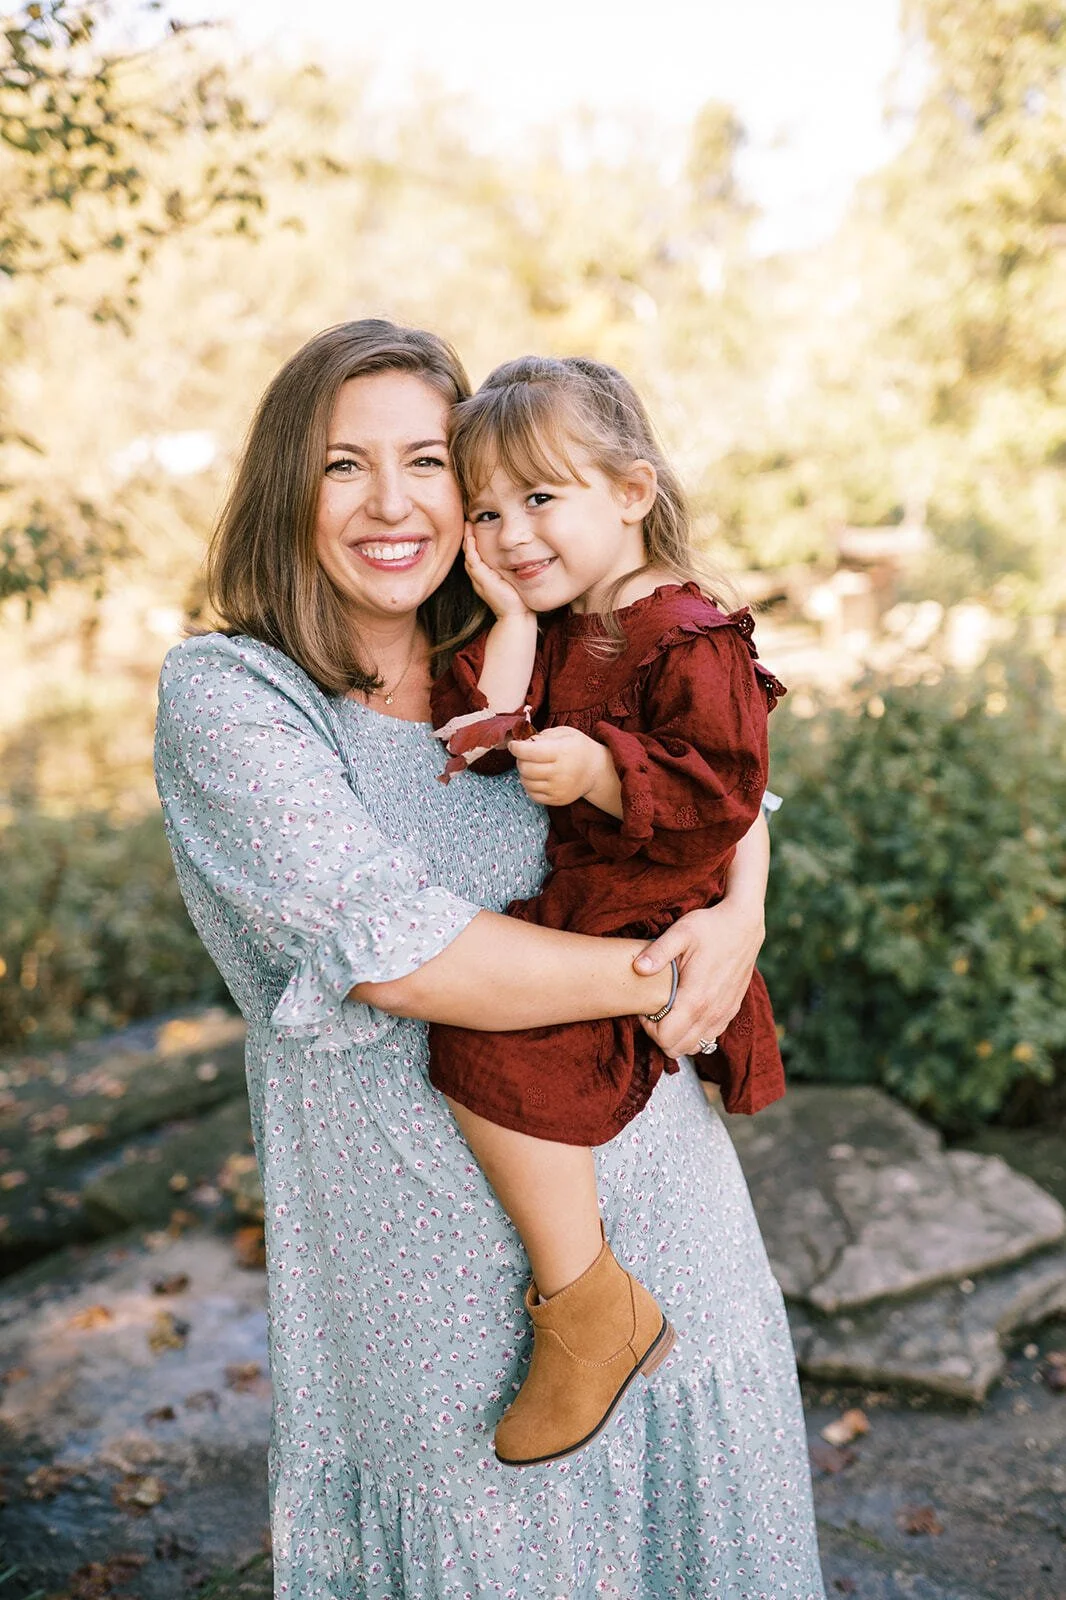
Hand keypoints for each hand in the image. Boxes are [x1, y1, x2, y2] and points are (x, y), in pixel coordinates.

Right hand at [464, 527, 531, 619]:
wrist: (516, 614)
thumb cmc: (515, 597)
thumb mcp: (510, 577)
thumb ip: (509, 567)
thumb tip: (519, 554)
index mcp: (483, 575)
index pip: (475, 554)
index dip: (473, 540)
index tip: (475, 526)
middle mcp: (478, 576)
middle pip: (469, 553)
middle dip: (467, 537)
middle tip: (467, 521)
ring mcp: (478, 578)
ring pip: (468, 556)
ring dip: (467, 540)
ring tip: (467, 526)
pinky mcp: (482, 580)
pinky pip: (473, 562)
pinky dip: (471, 550)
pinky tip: (471, 540)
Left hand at [510, 726, 608, 807]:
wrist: (596, 771)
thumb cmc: (577, 748)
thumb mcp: (564, 733)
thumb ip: (543, 735)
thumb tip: (523, 743)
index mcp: (562, 752)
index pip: (529, 752)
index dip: (516, 748)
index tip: (513, 745)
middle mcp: (560, 772)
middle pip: (525, 768)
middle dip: (520, 760)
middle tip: (525, 755)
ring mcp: (558, 789)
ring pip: (526, 782)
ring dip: (524, 773)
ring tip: (533, 766)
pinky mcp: (557, 800)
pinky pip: (532, 794)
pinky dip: (530, 785)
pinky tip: (537, 777)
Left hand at [633, 900, 764, 1058]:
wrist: (744, 924)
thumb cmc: (711, 927)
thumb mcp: (681, 933)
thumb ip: (657, 952)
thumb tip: (637, 968)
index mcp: (696, 999)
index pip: (665, 1037)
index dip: (648, 1028)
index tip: (645, 1008)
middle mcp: (712, 1013)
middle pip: (677, 1048)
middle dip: (660, 1035)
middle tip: (654, 1011)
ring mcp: (724, 1014)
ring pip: (694, 1047)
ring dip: (678, 1036)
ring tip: (669, 1012)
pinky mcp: (731, 1011)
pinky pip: (710, 1037)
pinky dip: (695, 1032)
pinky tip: (687, 1011)